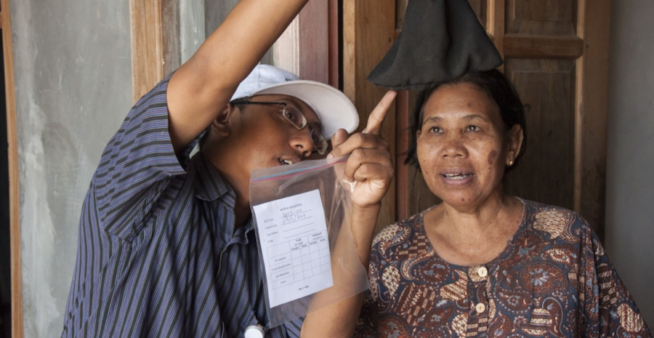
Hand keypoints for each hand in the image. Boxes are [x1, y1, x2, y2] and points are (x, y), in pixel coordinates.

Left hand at [328, 91, 396, 208]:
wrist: (356, 196)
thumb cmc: (351, 176)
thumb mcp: (339, 158)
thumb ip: (339, 144)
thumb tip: (340, 130)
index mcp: (372, 138)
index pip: (377, 119)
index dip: (384, 105)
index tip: (393, 93)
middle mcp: (381, 145)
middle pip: (359, 138)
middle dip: (342, 151)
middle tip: (336, 161)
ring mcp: (386, 158)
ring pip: (359, 155)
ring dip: (349, 168)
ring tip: (352, 175)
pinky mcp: (387, 172)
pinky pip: (364, 168)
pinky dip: (356, 175)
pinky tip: (360, 180)